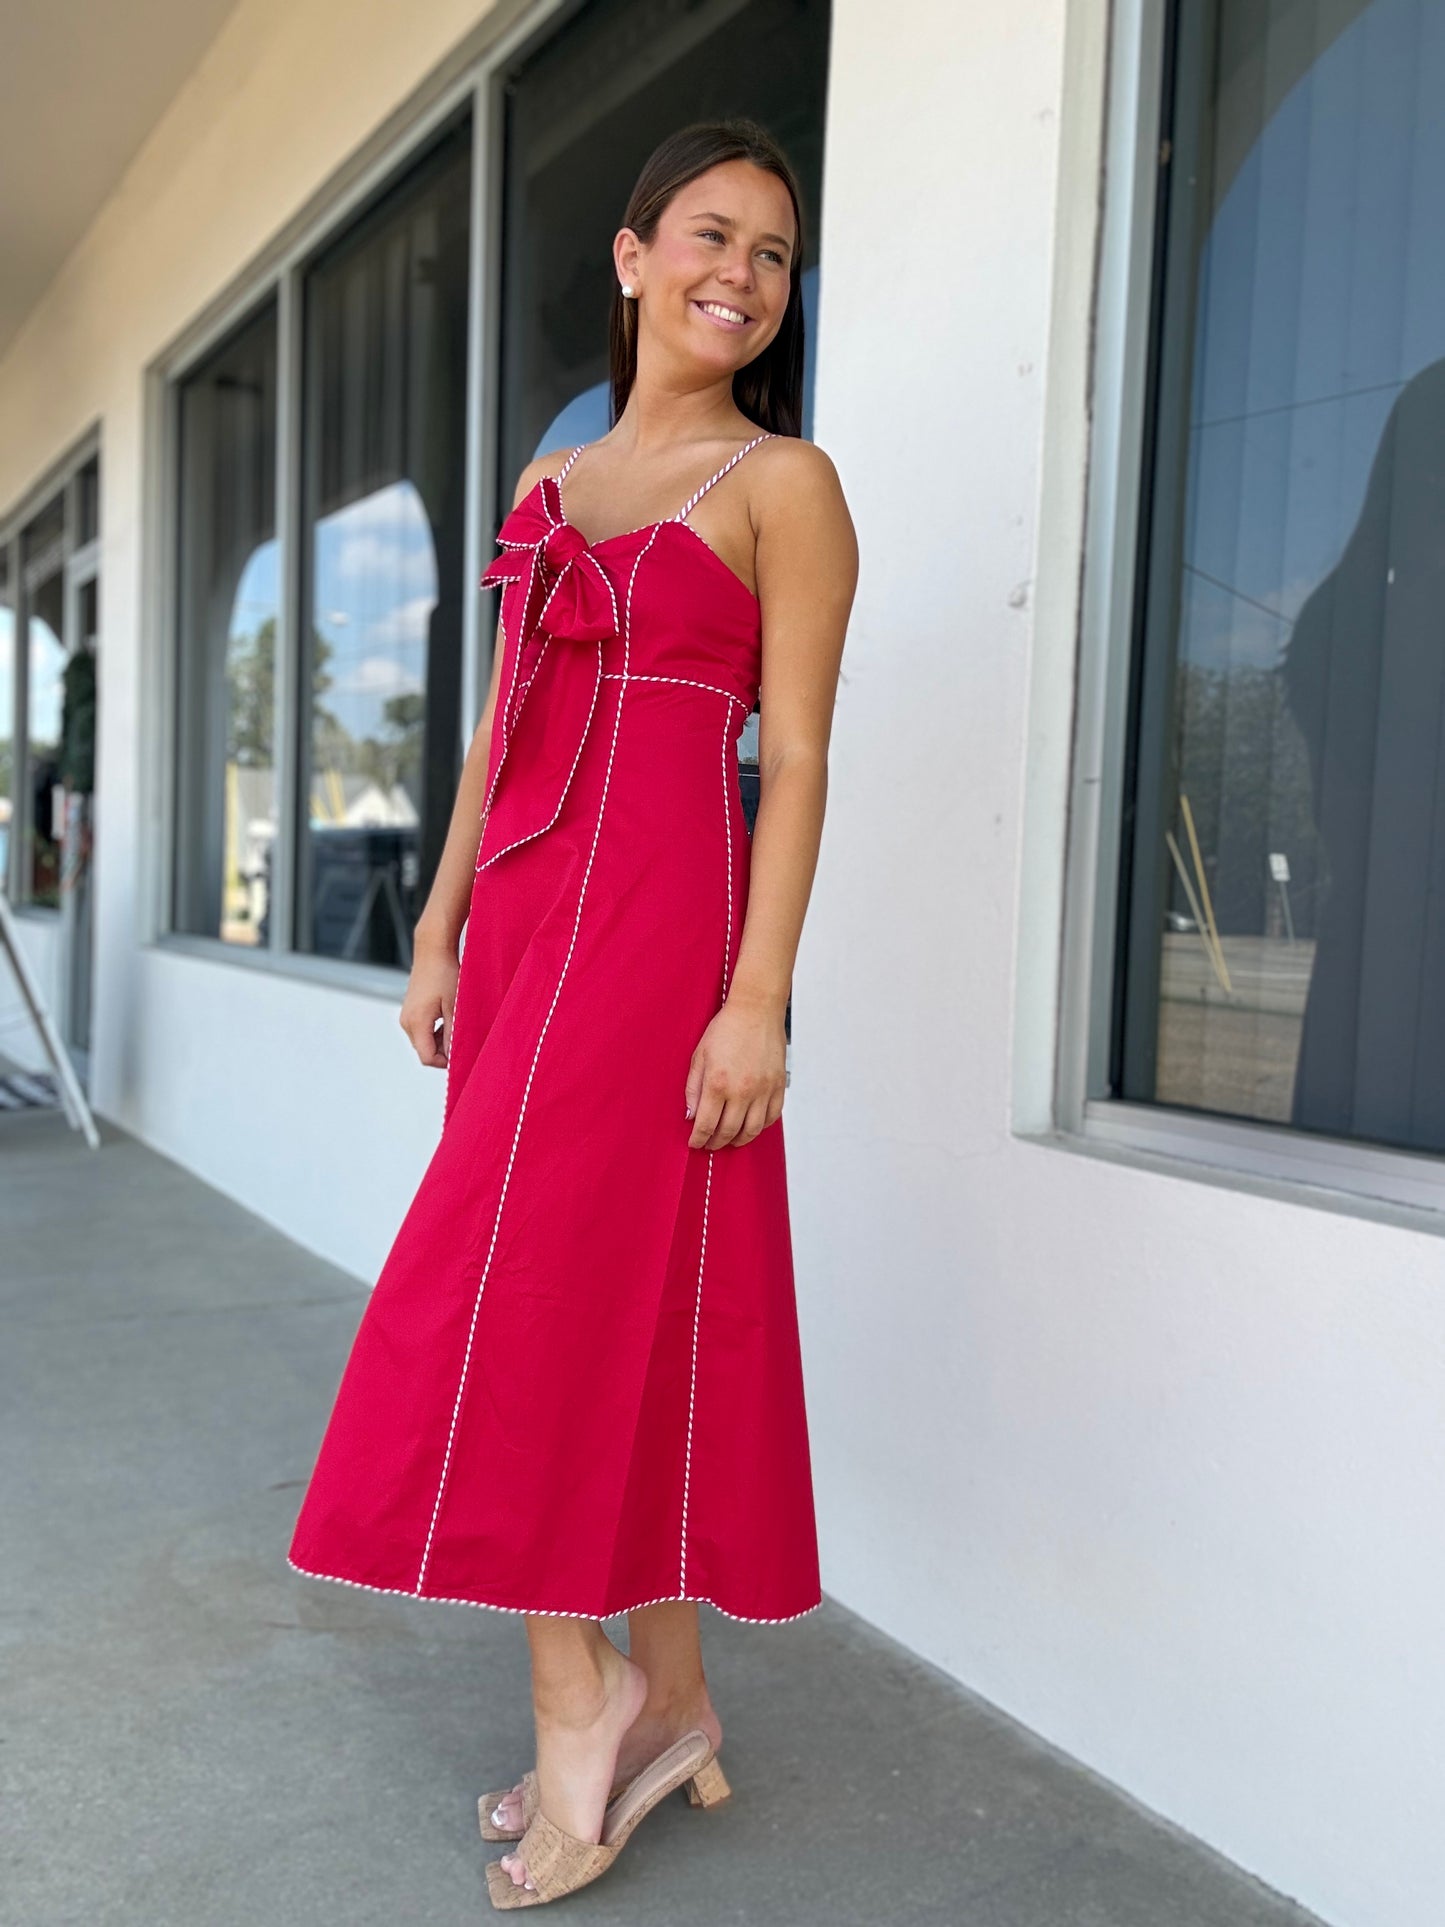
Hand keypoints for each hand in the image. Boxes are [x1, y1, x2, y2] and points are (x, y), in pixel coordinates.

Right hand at [399, 937, 459, 1068]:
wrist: (433, 950)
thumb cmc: (446, 975)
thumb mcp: (454, 1007)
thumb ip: (453, 1034)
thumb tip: (454, 1056)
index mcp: (416, 1023)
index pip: (427, 1058)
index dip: (445, 1062)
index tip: (462, 1054)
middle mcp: (407, 1022)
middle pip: (424, 1051)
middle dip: (444, 1051)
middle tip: (463, 1038)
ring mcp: (406, 1015)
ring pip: (423, 1041)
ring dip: (440, 1041)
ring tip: (457, 1025)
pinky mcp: (409, 1010)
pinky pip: (421, 1030)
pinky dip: (435, 1031)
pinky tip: (448, 1018)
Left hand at [684, 992, 786, 1148]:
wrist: (756, 1011)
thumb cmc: (726, 1029)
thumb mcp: (699, 1056)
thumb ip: (693, 1088)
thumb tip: (691, 1115)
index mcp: (718, 1083)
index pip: (706, 1124)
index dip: (699, 1139)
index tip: (695, 1143)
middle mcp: (742, 1091)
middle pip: (728, 1131)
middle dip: (716, 1142)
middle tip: (710, 1144)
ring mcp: (763, 1090)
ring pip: (752, 1130)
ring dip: (739, 1140)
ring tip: (730, 1140)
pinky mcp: (778, 1086)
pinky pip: (771, 1117)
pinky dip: (760, 1127)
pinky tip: (750, 1125)